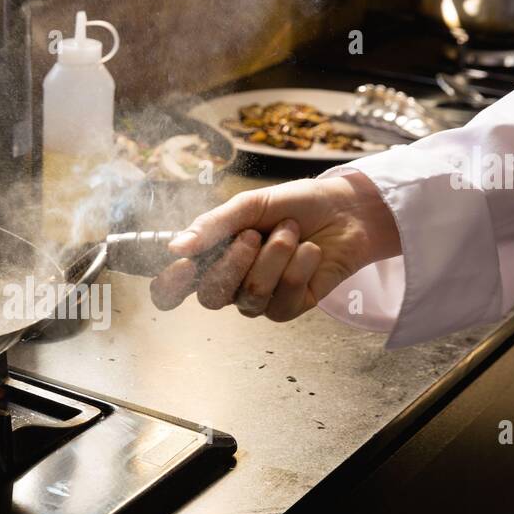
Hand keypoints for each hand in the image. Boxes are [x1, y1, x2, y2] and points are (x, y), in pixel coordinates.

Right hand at [149, 172, 400, 320]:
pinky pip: (283, 299)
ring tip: (290, 231)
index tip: (181, 266)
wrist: (345, 210)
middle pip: (210, 296)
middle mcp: (230, 285)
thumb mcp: (249, 205)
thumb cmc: (294, 205)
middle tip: (253, 234)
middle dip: (232, 263)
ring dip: (273, 257)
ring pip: (250, 295)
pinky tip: (309, 251)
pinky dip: (298, 267)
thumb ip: (212, 226)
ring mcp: (259, 300)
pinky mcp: (289, 308)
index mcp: (211, 259)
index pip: (173, 289)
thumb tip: (174, 247)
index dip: (169, 286)